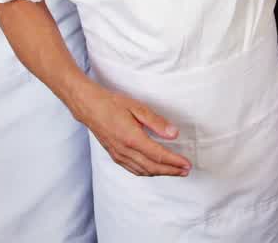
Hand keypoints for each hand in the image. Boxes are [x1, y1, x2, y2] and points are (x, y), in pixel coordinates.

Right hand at [77, 86, 191, 176]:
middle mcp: (125, 150)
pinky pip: (134, 170)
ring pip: (144, 171)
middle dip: (172, 171)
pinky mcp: (115, 156)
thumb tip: (174, 134)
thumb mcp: (137, 107)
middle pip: (153, 167)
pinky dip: (147, 173)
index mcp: (132, 138)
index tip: (187, 164)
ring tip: (175, 171)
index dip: (174, 161)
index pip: (158, 155)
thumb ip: (156, 122)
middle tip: (186, 171)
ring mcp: (119, 155)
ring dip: (161, 173)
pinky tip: (154, 170)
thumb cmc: (112, 104)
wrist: (89, 107)